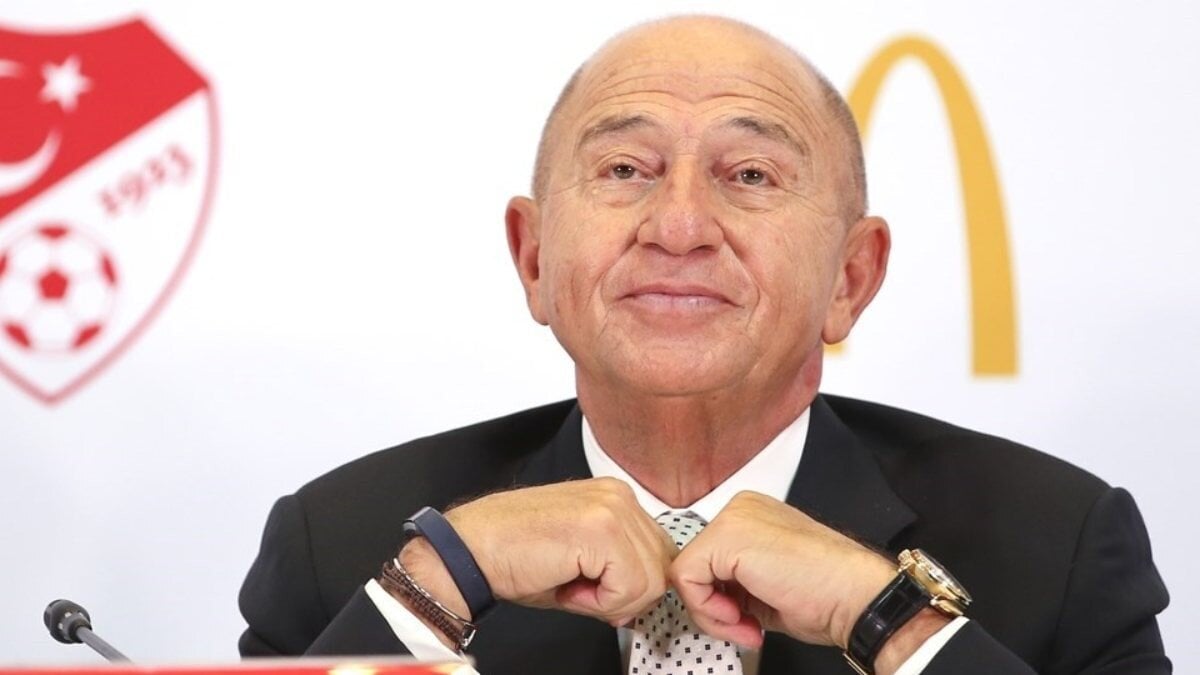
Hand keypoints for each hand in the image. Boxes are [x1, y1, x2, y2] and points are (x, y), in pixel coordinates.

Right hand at [400, 477, 676, 625]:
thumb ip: (620, 569)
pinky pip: (630, 587)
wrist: (468, 553)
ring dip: (610, 600)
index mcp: (615, 497)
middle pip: (660, 568)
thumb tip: (644, 596)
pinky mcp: (601, 529)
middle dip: (623, 595)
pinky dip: (600, 602)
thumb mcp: (581, 560)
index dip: (631, 587)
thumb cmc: (512, 556)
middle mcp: (618, 495)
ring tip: (569, 585)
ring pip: (650, 581)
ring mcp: (611, 508)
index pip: (658, 554)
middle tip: (577, 590)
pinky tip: (567, 586)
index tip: (594, 591)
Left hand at [669, 490, 897, 649]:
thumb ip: (733, 584)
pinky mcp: (726, 536)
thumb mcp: (766, 586)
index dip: (720, 601)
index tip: (746, 622)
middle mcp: (740, 509)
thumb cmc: (827, 595)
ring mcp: (733, 518)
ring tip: (747, 627)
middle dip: (715, 608)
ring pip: (687, 574)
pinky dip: (707, 609)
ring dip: (714, 615)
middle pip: (696, 566)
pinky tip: (741, 618)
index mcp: (751, 517)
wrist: (856, 597)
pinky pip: (686, 579)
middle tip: (746, 629)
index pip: (708, 561)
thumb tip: (707, 599)